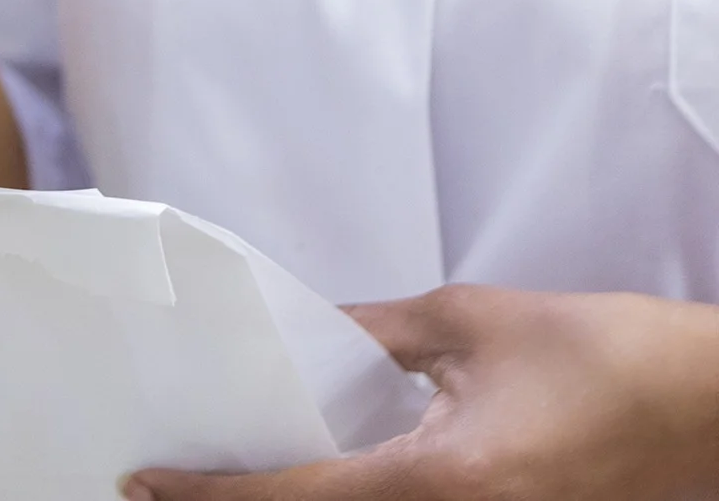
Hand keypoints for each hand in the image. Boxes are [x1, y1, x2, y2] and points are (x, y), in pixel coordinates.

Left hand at [127, 285, 718, 500]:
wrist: (715, 410)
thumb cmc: (611, 359)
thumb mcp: (470, 322)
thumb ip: (372, 331)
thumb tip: (303, 331)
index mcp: (439, 481)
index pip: (293, 497)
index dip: (208, 494)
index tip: (143, 482)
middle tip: (166, 482)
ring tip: (226, 475)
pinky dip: (346, 498)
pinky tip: (312, 474)